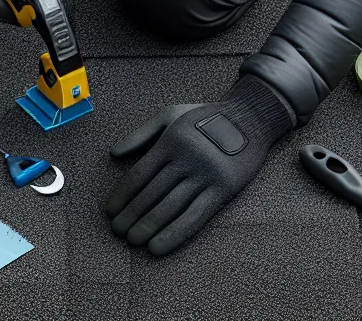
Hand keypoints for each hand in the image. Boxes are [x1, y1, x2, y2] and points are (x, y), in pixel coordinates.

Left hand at [105, 75, 294, 254]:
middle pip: (151, 194)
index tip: (110, 212)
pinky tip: (158, 246)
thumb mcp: (170, 115)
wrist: (251, 116)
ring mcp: (205, 175)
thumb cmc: (205, 117)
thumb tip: (113, 154)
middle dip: (131, 216)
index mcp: (171, 141)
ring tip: (133, 240)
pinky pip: (195, 216)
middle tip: (117, 232)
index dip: (121, 196)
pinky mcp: (223, 189)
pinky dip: (174, 234)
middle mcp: (186, 158)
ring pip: (170, 207)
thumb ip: (140, 134)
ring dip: (148, 227)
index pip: (139, 175)